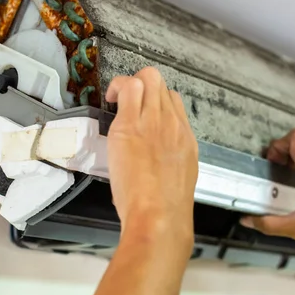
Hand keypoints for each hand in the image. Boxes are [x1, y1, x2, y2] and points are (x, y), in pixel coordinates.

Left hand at [105, 67, 198, 249]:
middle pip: (161, 83)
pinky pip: (127, 90)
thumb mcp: (179, 176)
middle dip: (142, 84)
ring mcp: (152, 121)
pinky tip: (110, 99)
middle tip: (128, 99)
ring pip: (147, 78)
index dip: (156, 100)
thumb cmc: (166, 207)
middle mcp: (172, 123)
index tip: (143, 110)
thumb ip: (170, 157)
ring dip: (130, 83)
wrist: (160, 215)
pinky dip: (116, 88)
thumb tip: (157, 154)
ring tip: (118, 97)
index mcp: (185, 136)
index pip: (173, 100)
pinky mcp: (129, 126)